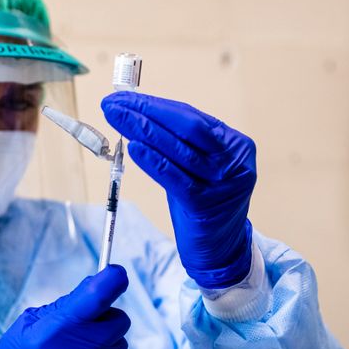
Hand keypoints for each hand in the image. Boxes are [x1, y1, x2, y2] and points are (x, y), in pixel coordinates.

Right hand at [0, 265, 130, 348]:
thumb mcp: (28, 325)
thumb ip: (66, 306)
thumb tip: (99, 283)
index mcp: (52, 332)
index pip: (96, 297)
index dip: (112, 279)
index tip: (116, 274)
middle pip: (118, 322)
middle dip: (105, 317)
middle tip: (82, 324)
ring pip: (118, 347)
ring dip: (103, 344)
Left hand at [102, 92, 255, 288]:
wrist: (220, 249)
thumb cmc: (203, 203)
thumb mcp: (197, 168)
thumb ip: (178, 143)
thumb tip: (136, 114)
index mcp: (234, 145)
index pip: (190, 117)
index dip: (154, 105)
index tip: (124, 98)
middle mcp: (234, 161)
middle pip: (186, 127)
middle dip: (146, 112)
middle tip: (113, 104)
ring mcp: (223, 184)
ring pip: (179, 150)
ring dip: (143, 130)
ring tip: (117, 118)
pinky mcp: (206, 206)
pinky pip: (175, 179)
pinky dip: (153, 161)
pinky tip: (134, 147)